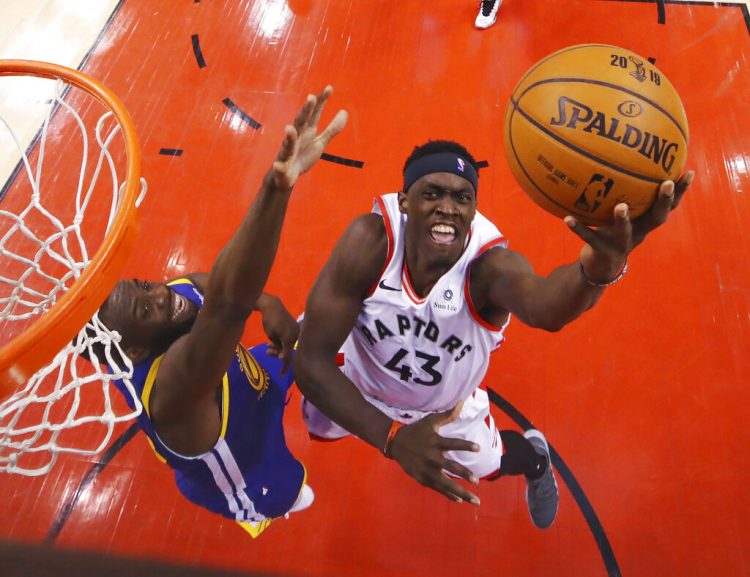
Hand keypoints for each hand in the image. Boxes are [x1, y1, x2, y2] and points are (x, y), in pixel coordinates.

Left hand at [259, 297, 299, 373]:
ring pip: (290, 345)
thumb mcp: (271, 336)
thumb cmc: (268, 321)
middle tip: (268, 351)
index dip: (284, 366)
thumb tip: (283, 357)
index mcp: (289, 338)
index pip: (287, 356)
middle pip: (289, 350)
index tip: (282, 375)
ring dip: (279, 347)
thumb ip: (278, 347)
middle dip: (278, 353)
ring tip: (268, 345)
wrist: (272, 305)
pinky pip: (291, 338)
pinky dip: (283, 341)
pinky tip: (274, 340)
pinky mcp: (296, 327)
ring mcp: (297, 331)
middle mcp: (296, 335)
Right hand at [271, 85, 348, 189]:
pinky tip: (278, 165)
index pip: (314, 113)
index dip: (321, 101)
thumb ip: (332, 128)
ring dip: (289, 136)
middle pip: (300, 122)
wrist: (287, 175)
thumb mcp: (320, 142)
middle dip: (305, 111)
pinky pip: (280, 167)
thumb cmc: (303, 155)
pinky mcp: (282, 168)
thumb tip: (345, 111)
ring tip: (289, 129)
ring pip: (288, 143)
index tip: (329, 88)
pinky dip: (279, 166)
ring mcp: (287, 152)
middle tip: (311, 98)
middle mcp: (296, 137)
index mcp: (307, 131)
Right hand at [389, 404, 480, 504]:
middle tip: (476, 480)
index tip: (478, 448)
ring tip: (475, 500)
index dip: (465, 445)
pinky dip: (449, 495)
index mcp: (435, 442)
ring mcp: (427, 470)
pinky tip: (460, 500)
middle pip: (450, 467)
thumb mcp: (430, 421)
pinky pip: (438, 488)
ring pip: (446, 483)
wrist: (395, 443)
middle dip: (464, 474)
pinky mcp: (423, 478)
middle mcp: (432, 457)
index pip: (453, 443)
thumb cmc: (416, 431)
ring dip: (461, 492)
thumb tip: (462, 402)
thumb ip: (448, 415)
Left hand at [564, 171, 693, 281]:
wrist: (601, 266)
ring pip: (625, 232)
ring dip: (623, 219)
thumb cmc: (612, 231)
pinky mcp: (602, 251)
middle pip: (656, 219)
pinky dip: (579, 228)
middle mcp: (638, 234)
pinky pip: (589, 238)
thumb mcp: (622, 213)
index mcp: (645, 222)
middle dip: (663, 201)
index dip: (680, 191)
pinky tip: (567, 218)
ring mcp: (621, 244)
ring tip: (620, 207)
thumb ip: (624, 193)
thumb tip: (619, 158)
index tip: (689, 171)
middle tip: (665, 184)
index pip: (669, 206)